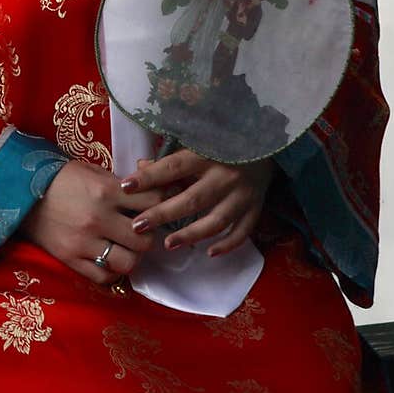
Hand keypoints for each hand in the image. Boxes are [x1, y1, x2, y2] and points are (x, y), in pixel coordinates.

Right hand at [20, 159, 164, 285]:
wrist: (20, 192)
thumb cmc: (60, 178)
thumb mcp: (92, 171)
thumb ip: (122, 182)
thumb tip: (151, 180)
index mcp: (106, 190)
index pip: (152, 202)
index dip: (159, 203)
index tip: (154, 206)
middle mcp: (98, 218)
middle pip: (144, 239)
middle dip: (147, 235)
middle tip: (140, 230)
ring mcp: (84, 242)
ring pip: (128, 262)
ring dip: (131, 255)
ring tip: (125, 246)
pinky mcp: (71, 259)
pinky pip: (104, 276)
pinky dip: (111, 269)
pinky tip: (108, 258)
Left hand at [120, 149, 273, 256]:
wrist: (268, 142)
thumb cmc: (224, 140)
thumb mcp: (198, 140)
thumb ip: (170, 156)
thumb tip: (140, 167)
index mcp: (207, 153)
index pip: (173, 167)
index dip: (149, 177)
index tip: (125, 186)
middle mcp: (225, 175)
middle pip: (191, 200)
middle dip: (162, 214)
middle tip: (137, 226)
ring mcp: (243, 194)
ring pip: (215, 221)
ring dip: (191, 234)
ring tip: (167, 244)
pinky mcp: (257, 207)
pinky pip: (242, 231)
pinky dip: (227, 244)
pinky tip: (209, 252)